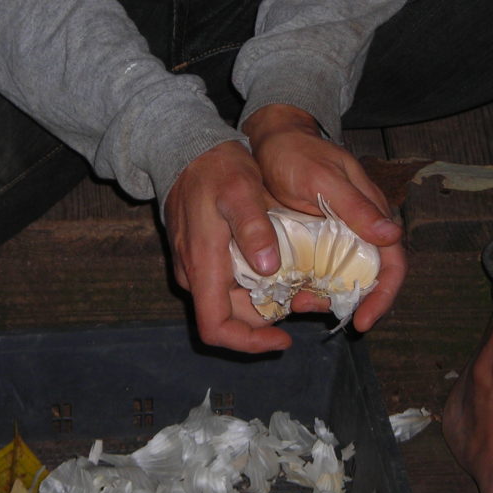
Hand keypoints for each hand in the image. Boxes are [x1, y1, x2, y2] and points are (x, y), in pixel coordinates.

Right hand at [163, 140, 293, 352]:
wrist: (187, 148)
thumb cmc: (216, 167)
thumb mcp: (241, 191)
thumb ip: (253, 228)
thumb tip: (268, 269)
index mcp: (203, 265)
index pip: (215, 328)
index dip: (249, 344)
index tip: (284, 341)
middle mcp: (194, 274)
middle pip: (230, 319)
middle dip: (266, 322)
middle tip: (305, 303)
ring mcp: (195, 266)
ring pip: (230, 302)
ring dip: (263, 304)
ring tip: (299, 287)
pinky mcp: (200, 256)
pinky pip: (227, 284)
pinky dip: (255, 286)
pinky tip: (280, 270)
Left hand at [242, 104, 405, 331]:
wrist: (272, 139)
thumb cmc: (301, 153)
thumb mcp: (325, 179)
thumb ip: (356, 207)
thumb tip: (392, 235)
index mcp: (372, 215)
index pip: (393, 264)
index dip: (383, 296)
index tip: (364, 321)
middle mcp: (359, 230)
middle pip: (368, 279)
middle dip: (351, 304)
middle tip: (319, 314)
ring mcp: (336, 236)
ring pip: (340, 279)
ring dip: (325, 298)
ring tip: (299, 306)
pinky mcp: (314, 239)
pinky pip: (317, 270)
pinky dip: (308, 286)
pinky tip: (289, 294)